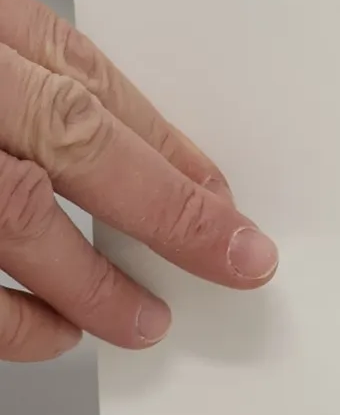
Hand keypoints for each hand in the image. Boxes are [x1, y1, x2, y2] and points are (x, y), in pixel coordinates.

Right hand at [1, 0, 276, 361]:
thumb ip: (35, 81)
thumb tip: (141, 154)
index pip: (94, 82)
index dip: (170, 149)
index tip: (228, 203)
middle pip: (75, 140)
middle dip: (170, 211)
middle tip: (241, 262)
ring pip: (19, 215)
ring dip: (93, 281)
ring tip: (145, 320)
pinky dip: (11, 318)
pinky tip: (51, 332)